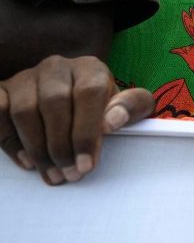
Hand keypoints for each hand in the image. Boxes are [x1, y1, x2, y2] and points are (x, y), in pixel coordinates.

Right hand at [0, 55, 151, 184]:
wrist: (76, 104)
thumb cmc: (105, 108)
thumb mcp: (128, 107)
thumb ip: (131, 108)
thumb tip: (113, 121)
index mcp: (90, 68)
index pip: (89, 93)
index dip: (87, 131)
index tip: (87, 165)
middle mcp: (56, 67)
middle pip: (53, 102)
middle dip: (61, 145)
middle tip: (70, 175)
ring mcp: (26, 77)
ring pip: (24, 110)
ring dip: (37, 148)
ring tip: (52, 175)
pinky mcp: (3, 90)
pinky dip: (8, 138)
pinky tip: (26, 161)